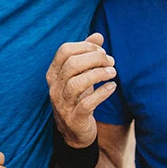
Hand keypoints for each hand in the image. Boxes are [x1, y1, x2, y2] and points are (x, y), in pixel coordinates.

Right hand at [46, 33, 116, 147]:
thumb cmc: (78, 97)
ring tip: (112, 72)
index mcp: (54, 73)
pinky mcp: (74, 119)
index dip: (85, 46)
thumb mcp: (80, 75)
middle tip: (111, 61)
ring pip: (77, 83)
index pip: (64, 51)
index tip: (101, 51)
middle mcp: (55, 88)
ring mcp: (62, 104)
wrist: (75, 132)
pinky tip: (112, 87)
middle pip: (72, 65)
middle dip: (95, 59)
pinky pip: (87, 104)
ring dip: (98, 74)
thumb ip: (87, 54)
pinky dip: (101, 93)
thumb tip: (98, 35)